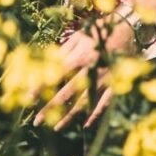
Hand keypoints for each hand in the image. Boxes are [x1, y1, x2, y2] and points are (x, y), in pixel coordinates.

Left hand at [32, 14, 132, 130]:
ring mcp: (104, 79)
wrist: (127, 28)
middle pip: (67, 93)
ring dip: (69, 116)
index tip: (28, 99)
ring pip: (84, 102)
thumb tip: (45, 67)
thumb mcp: (77, 37)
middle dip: (51, 108)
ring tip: (55, 128)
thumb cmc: (97, 32)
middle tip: (36, 121)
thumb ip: (62, 52)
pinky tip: (85, 125)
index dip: (41, 87)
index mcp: (79, 56)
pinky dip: (95, 115)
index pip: (55, 76)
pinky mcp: (116, 84)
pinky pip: (105, 103)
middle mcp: (90, 70)